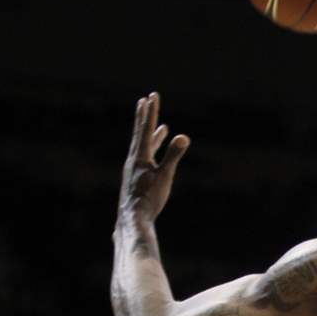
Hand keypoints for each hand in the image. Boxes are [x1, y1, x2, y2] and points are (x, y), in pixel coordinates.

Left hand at [118, 92, 189, 223]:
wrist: (133, 219)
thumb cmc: (150, 198)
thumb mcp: (165, 176)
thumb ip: (174, 155)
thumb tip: (183, 136)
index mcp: (140, 157)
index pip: (146, 129)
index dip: (151, 112)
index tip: (152, 96)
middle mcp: (134, 160)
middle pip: (141, 134)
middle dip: (145, 117)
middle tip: (146, 100)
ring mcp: (134, 169)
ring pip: (144, 147)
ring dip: (152, 135)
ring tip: (162, 127)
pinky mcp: (136, 179)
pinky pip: (145, 159)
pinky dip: (152, 152)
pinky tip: (156, 158)